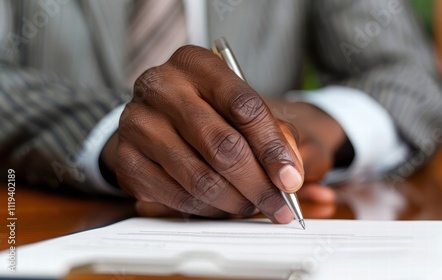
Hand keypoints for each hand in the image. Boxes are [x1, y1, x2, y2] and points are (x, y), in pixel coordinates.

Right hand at [133, 100, 345, 218]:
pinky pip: (177, 197)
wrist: (152, 118)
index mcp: (196, 64)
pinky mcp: (126, 159)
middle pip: (223, 146)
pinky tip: (220, 206)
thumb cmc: (205, 111)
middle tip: (277, 206)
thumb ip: (272, 133)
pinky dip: (206, 209)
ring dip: (234, 202)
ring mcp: (138, 123)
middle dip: (258, 185)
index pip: (244, 106)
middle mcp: (162, 87)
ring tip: (250, 206)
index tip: (290, 179)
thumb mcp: (239, 108)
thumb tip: (289, 175)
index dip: (273, 148)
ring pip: (200, 178)